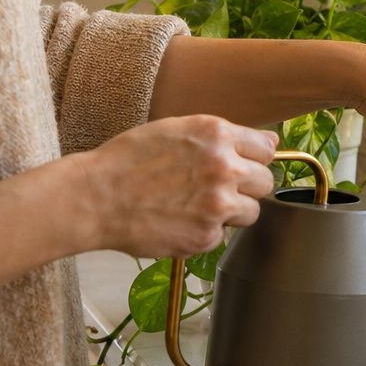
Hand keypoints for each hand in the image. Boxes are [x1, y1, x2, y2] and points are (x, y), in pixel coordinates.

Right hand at [76, 115, 277, 256]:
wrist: (94, 197)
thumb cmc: (129, 160)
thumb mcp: (178, 129)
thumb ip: (224, 136)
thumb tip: (271, 141)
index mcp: (217, 135)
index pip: (266, 149)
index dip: (253, 160)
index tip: (242, 166)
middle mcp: (225, 168)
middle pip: (266, 182)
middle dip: (247, 187)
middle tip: (217, 189)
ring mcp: (218, 204)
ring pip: (252, 212)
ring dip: (232, 212)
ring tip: (196, 207)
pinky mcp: (206, 236)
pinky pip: (222, 235)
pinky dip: (205, 232)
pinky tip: (178, 221)